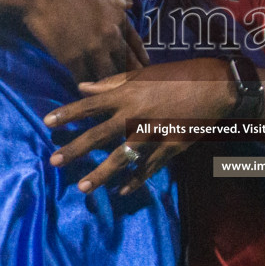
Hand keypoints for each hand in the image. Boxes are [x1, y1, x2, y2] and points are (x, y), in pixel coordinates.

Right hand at [22, 0, 148, 81]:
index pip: (136, 43)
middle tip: (133, 88)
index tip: (145, 68)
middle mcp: (111, 35)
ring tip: (110, 95)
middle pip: (126, 63)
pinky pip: (84, 79)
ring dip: (108, 85)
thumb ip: (117, 1)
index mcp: (119, 18)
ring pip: (108, 75)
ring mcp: (94, 48)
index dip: (141, 58)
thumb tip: (131, 3)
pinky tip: (86, 92)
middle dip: (130, 76)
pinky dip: (86, 87)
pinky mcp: (74, 59)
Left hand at [44, 59, 235, 195]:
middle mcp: (135, 116)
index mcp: (128, 94)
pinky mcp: (169, 148)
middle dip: (75, 149)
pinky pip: (148, 168)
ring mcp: (152, 135)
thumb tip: (82, 87)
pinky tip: (122, 191)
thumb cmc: (179, 75)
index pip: (90, 105)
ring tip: (83, 188)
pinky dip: (135, 181)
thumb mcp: (143, 74)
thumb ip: (112, 83)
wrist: (217, 87)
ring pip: (121, 158)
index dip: (68, 114)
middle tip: (55, 161)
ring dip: (100, 174)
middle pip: (99, 135)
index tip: (47, 123)